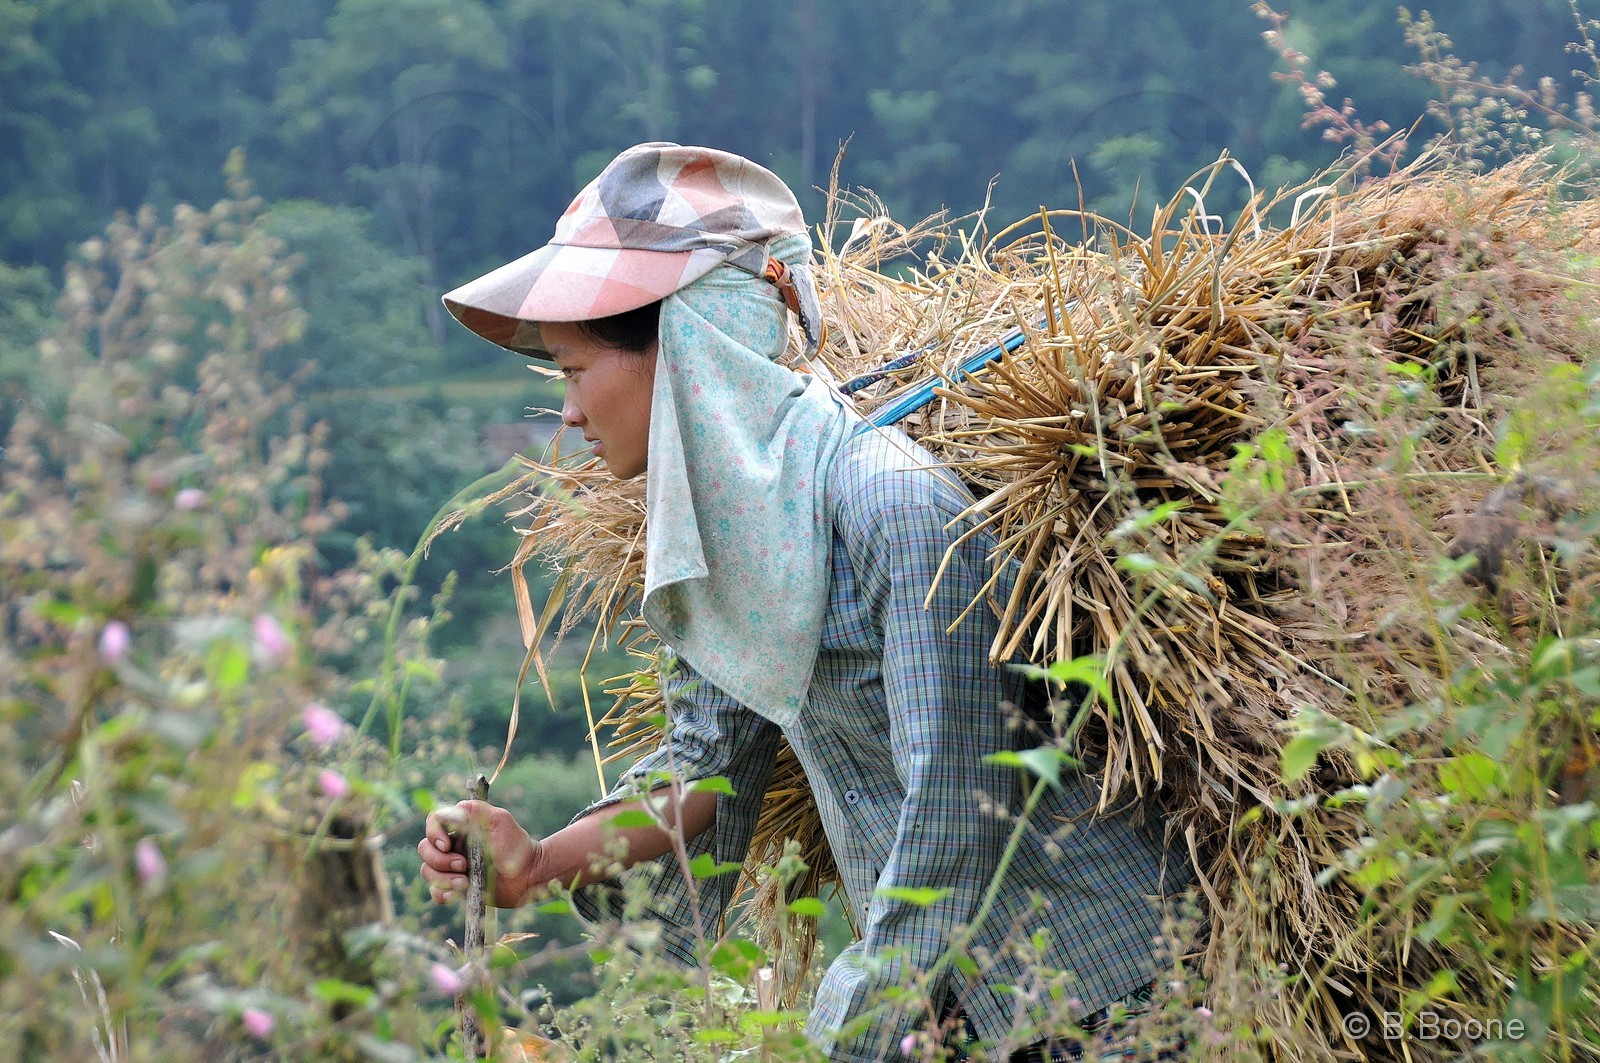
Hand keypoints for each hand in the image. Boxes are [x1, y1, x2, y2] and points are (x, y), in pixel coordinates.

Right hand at [417, 800, 541, 907]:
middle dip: (440, 860)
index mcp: (460, 827)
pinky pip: (436, 892)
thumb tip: (450, 812)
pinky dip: (441, 893)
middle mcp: (453, 846)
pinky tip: (457, 893)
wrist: (528, 874)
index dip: (434, 833)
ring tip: (465, 883)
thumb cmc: (516, 845)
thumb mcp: (499, 820)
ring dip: (442, 878)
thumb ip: (475, 811)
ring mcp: (453, 867)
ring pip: (428, 871)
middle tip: (463, 865)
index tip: (447, 844)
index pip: (434, 822)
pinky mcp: (456, 887)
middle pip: (426, 849)